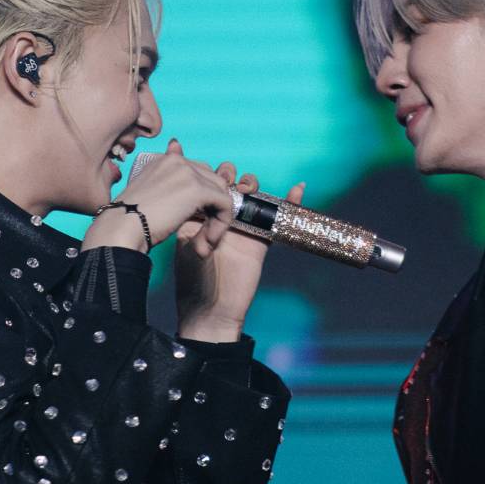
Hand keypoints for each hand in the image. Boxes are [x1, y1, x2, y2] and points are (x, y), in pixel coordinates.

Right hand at [82, 138, 233, 253]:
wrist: (121, 227)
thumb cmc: (130, 218)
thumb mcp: (152, 191)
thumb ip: (169, 176)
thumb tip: (176, 144)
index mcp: (166, 161)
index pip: (199, 173)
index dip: (203, 199)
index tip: (196, 220)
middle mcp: (178, 161)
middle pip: (214, 182)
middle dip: (213, 209)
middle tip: (203, 234)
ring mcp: (188, 173)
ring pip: (222, 194)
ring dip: (218, 220)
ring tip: (204, 240)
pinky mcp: (197, 190)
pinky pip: (225, 205)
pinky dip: (221, 225)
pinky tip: (206, 241)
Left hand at [175, 159, 304, 342]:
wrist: (211, 309)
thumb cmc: (193, 278)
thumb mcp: (187, 244)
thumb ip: (193, 218)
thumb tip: (194, 196)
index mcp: (200, 217)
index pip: (205, 186)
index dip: (207, 174)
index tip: (206, 173)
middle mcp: (221, 219)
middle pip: (230, 185)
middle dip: (228, 175)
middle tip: (225, 180)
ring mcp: (242, 227)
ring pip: (252, 196)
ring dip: (251, 183)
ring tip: (247, 187)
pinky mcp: (261, 239)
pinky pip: (277, 218)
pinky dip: (290, 203)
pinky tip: (297, 189)